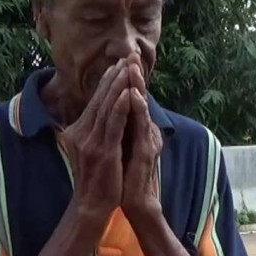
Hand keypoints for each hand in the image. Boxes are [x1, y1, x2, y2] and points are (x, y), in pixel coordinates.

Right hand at [64, 59, 132, 221]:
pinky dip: (120, 106)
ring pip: (106, 107)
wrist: (92, 205)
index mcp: (78, 131)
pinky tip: (129, 92)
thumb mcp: (93, 150)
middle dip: (114, 76)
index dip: (107, 81)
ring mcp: (89, 141)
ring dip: (119, 85)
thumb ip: (97, 131)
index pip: (95, 101)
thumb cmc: (98, 179)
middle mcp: (80, 133)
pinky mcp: (102, 151)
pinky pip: (112, 123)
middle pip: (99, 99)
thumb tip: (107, 113)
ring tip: (129, 67)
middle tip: (126, 57)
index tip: (119, 64)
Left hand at [122, 65, 162, 219]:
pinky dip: (137, 109)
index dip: (128, 81)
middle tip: (130, 54)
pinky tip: (133, 95)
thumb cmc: (125, 176)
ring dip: (137, 86)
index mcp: (137, 130)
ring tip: (132, 67)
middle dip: (133, 77)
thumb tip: (108, 114)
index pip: (132, 100)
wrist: (134, 202)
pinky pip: (141, 126)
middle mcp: (146, 132)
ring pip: (141, 108)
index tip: (122, 60)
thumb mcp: (118, 147)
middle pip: (139, 99)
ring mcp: (148, 141)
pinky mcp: (146, 152)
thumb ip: (118, 130)